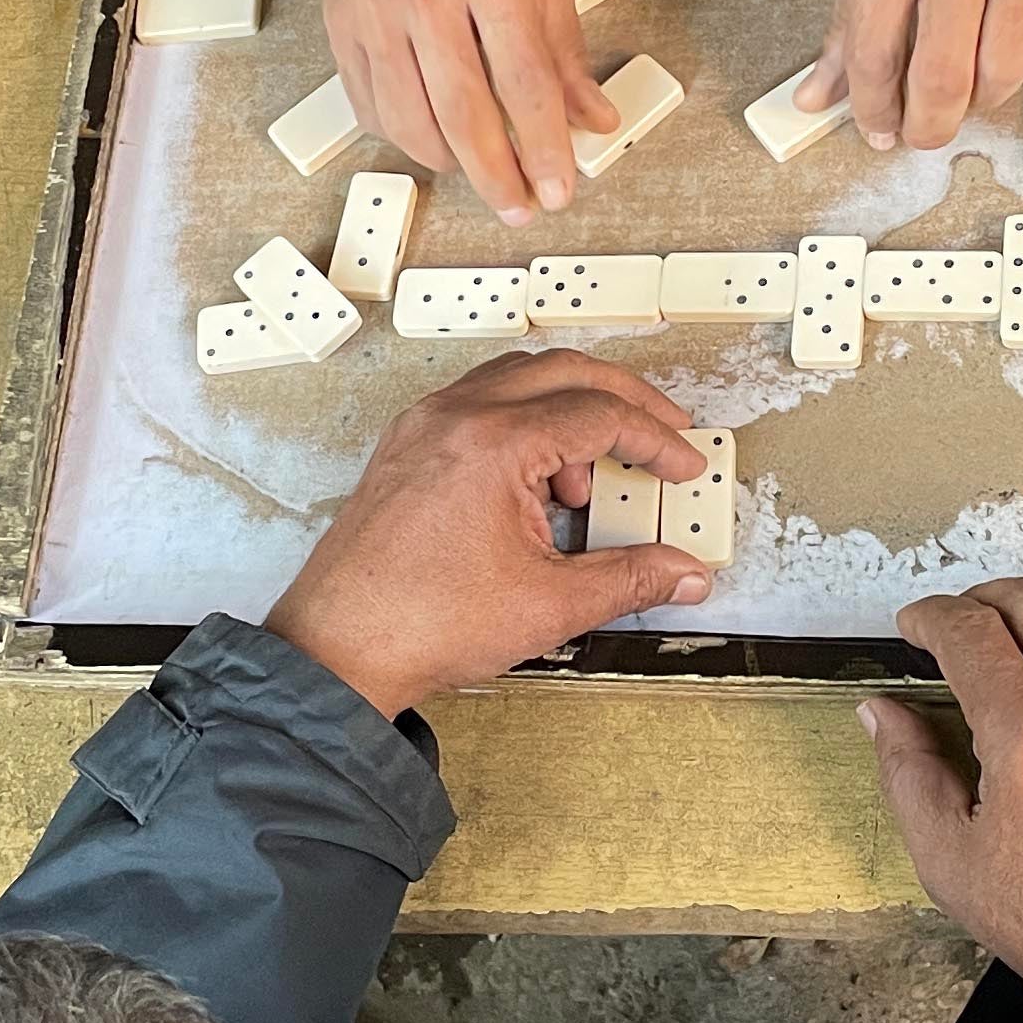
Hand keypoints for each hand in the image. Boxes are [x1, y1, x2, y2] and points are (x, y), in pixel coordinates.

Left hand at [264, 351, 711, 714]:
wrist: (338, 651)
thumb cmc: (423, 623)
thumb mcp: (549, 604)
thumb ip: (628, 579)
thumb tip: (684, 574)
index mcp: (494, 442)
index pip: (599, 414)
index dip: (655, 440)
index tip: (683, 466)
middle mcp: (455, 416)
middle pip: (563, 372)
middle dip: (623, 400)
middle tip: (663, 434)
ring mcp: (423, 426)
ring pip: (516, 381)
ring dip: (568, 411)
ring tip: (589, 485)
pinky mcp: (405, 448)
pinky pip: (478, 406)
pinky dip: (521, 427)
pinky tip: (535, 489)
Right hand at [317, 0, 611, 225]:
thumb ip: (563, 41)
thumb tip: (591, 114)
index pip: (523, 80)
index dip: (546, 145)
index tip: (560, 187)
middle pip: (463, 114)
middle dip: (498, 176)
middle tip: (521, 208)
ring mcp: (373, 10)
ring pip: (410, 122)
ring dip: (451, 163)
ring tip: (482, 171)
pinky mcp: (340, 25)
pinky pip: (371, 107)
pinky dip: (405, 136)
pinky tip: (434, 138)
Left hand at [802, 0, 1022, 150]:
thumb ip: (851, 14)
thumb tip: (820, 93)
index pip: (874, 53)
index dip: (873, 109)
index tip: (878, 129)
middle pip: (942, 79)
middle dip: (929, 127)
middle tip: (925, 132)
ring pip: (1004, 73)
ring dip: (984, 100)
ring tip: (970, 88)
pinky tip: (1016, 51)